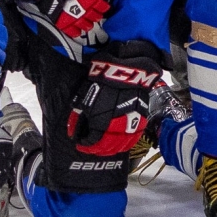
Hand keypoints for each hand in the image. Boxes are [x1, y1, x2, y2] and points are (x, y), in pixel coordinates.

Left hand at [67, 42, 164, 156]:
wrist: (128, 66)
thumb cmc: (103, 79)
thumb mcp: (84, 96)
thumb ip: (77, 116)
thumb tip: (73, 131)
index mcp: (100, 121)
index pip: (91, 141)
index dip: (84, 144)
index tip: (80, 143)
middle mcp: (117, 124)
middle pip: (108, 145)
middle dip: (98, 149)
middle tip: (92, 149)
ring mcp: (131, 121)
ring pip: (123, 143)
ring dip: (113, 148)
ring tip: (107, 149)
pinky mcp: (142, 115)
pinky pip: (136, 134)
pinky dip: (129, 142)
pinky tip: (124, 143)